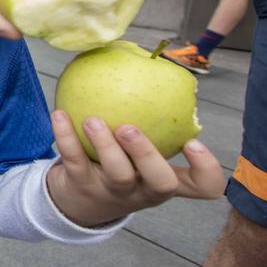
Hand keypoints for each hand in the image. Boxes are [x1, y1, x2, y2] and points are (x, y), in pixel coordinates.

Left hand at [45, 110, 225, 226]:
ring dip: (105, 145)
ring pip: (117, 174)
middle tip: (129, 128)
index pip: (203, 186)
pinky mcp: (82, 186)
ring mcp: (114, 192)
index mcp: (167, 180)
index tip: (193, 142)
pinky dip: (66, 137)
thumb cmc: (119, 165)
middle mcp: (145, 190)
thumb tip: (148, 65)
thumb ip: (152, 122)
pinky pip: (74, 161)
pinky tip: (60, 114)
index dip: (206, 169)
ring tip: (93, 120)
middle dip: (148, 155)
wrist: (78, 200)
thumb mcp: (140, 154)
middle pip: (160, 183)